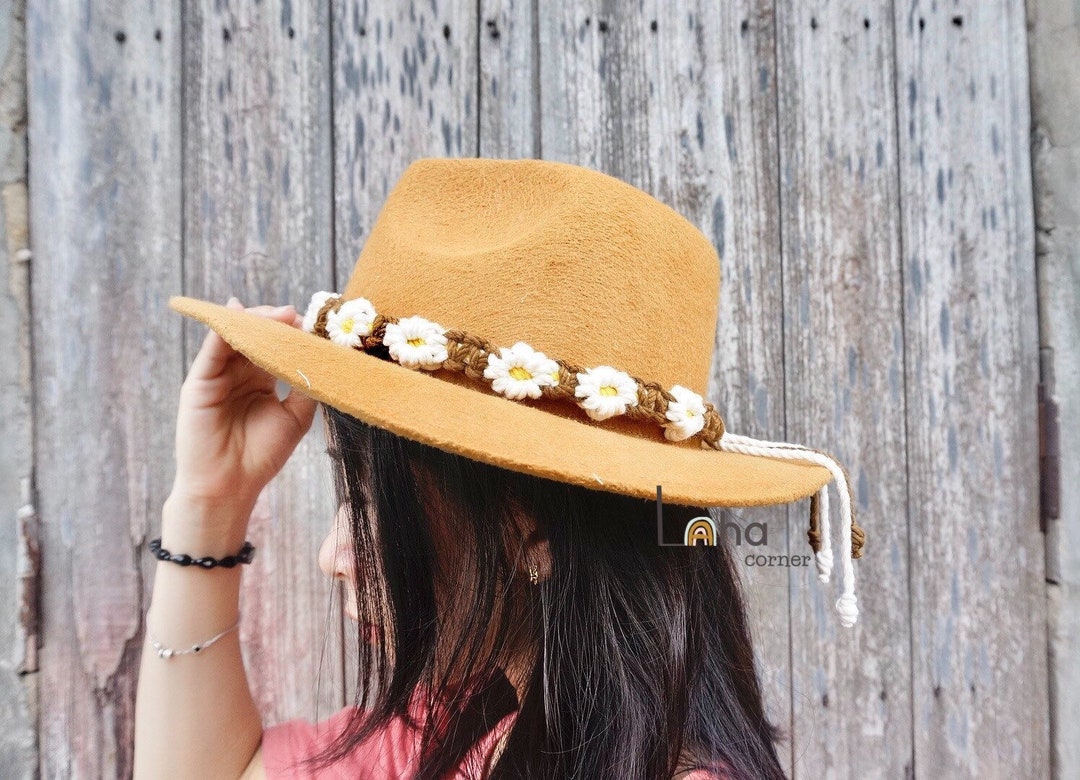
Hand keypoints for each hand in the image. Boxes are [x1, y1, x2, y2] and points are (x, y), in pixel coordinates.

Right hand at [169, 297, 317, 521]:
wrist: (229, 486)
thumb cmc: (261, 456)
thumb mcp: (296, 417)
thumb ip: (305, 385)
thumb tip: (319, 354)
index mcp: (261, 381)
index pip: (276, 346)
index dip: (292, 333)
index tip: (312, 324)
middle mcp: (238, 374)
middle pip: (256, 335)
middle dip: (275, 322)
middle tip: (296, 315)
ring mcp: (218, 375)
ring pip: (235, 336)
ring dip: (255, 321)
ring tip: (279, 315)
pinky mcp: (199, 380)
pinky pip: (213, 348)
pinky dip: (227, 330)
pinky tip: (244, 320)